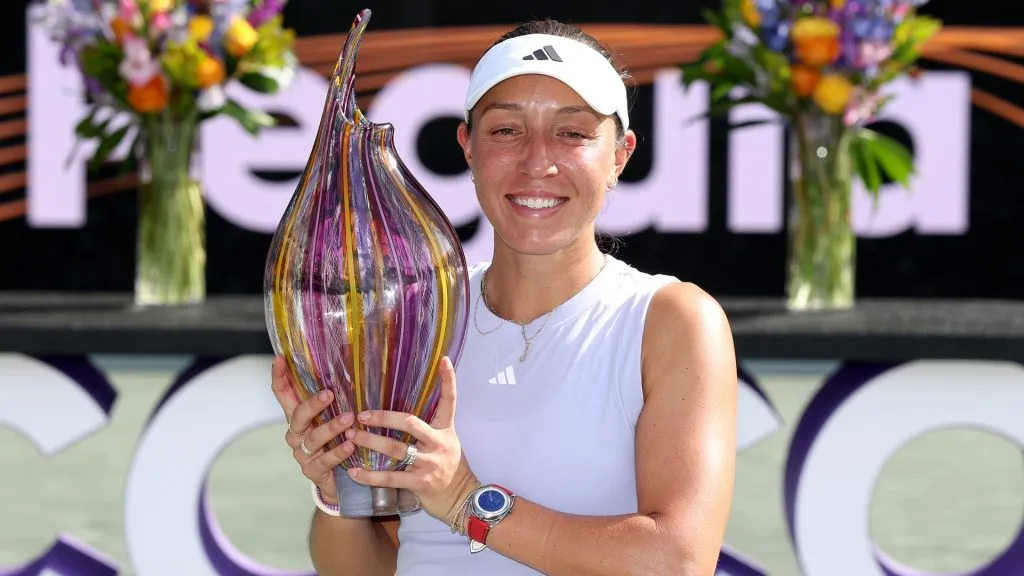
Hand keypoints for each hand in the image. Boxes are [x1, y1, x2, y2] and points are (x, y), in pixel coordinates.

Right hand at [270, 356, 356, 505]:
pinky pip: (324, 460)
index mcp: (299, 416)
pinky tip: (350, 445)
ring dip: (331, 427)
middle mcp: (297, 433)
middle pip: (297, 416)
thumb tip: (351, 366)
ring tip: (349, 419)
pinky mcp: (313, 471)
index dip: (279, 376)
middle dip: (312, 404)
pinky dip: (337, 452)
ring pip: (312, 438)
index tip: (280, 358)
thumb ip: (337, 399)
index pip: (283, 393)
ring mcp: (303, 453)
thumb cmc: (338, 441)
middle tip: (329, 394)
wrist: (341, 481)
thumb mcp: (335, 418)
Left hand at [345, 356, 478, 525]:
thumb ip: (430, 428)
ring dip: (370, 442)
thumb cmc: (448, 467)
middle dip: (383, 417)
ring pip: (395, 449)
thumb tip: (404, 411)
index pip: (450, 401)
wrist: (460, 499)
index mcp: (445, 430)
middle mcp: (438, 443)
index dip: (448, 380)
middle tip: (361, 414)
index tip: (444, 360)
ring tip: (350, 436)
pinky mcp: (420, 483)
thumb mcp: (446, 443)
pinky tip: (354, 472)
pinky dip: (370, 475)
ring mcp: (429, 464)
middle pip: (410, 423)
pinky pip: (390, 477)